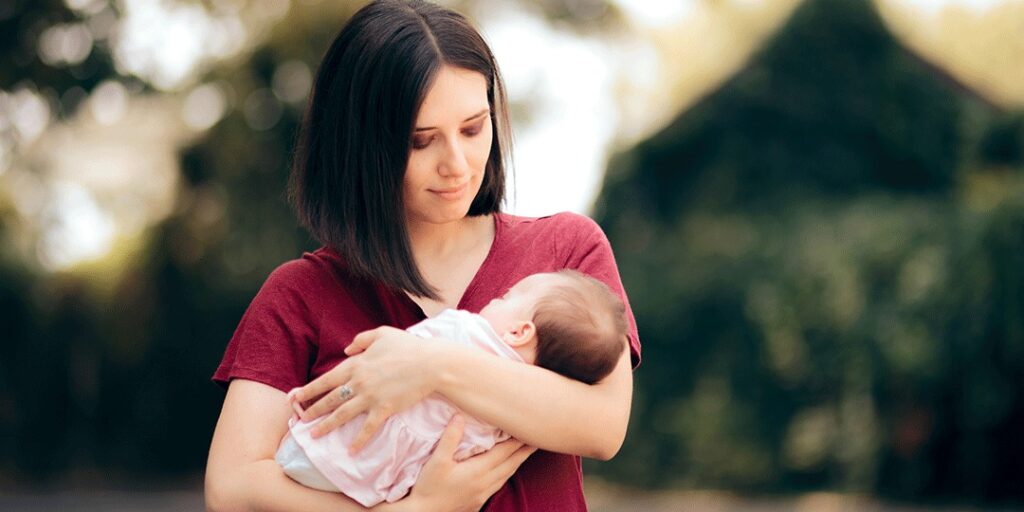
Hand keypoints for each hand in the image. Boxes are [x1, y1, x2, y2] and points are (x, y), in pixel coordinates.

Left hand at [289, 326, 445, 449]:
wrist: (431, 363)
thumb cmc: (408, 346)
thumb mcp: (382, 333)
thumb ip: (360, 340)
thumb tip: (346, 349)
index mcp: (356, 364)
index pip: (326, 379)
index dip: (309, 390)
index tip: (295, 397)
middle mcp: (359, 382)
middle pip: (330, 399)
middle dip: (313, 410)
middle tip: (300, 419)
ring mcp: (371, 397)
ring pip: (342, 414)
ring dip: (327, 425)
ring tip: (314, 435)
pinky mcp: (385, 408)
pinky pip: (368, 428)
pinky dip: (359, 440)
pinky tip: (350, 451)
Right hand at [405, 415, 536, 511]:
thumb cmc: (428, 487)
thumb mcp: (437, 461)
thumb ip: (450, 438)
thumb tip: (459, 416)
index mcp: (478, 471)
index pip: (504, 452)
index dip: (518, 441)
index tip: (530, 430)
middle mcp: (485, 483)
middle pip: (511, 464)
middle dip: (524, 451)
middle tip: (537, 440)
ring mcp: (482, 494)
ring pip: (506, 476)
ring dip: (517, 463)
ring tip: (524, 453)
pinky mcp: (478, 502)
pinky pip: (498, 485)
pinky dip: (506, 474)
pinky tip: (505, 472)